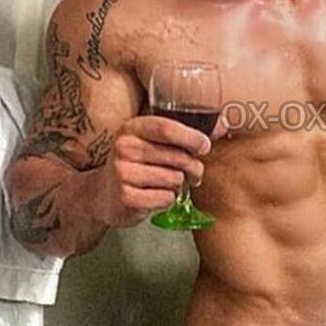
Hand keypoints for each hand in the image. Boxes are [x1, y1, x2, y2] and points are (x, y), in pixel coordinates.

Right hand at [94, 114, 225, 227]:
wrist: (102, 195)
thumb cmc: (137, 165)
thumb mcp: (153, 142)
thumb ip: (185, 134)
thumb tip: (224, 125)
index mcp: (132, 128)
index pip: (167, 128)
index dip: (192, 138)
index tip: (204, 146)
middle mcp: (124, 147)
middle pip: (177, 157)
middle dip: (193, 167)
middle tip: (193, 173)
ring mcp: (122, 173)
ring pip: (174, 179)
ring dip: (177, 185)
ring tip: (166, 184)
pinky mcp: (125, 197)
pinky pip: (166, 198)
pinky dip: (167, 200)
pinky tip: (154, 196)